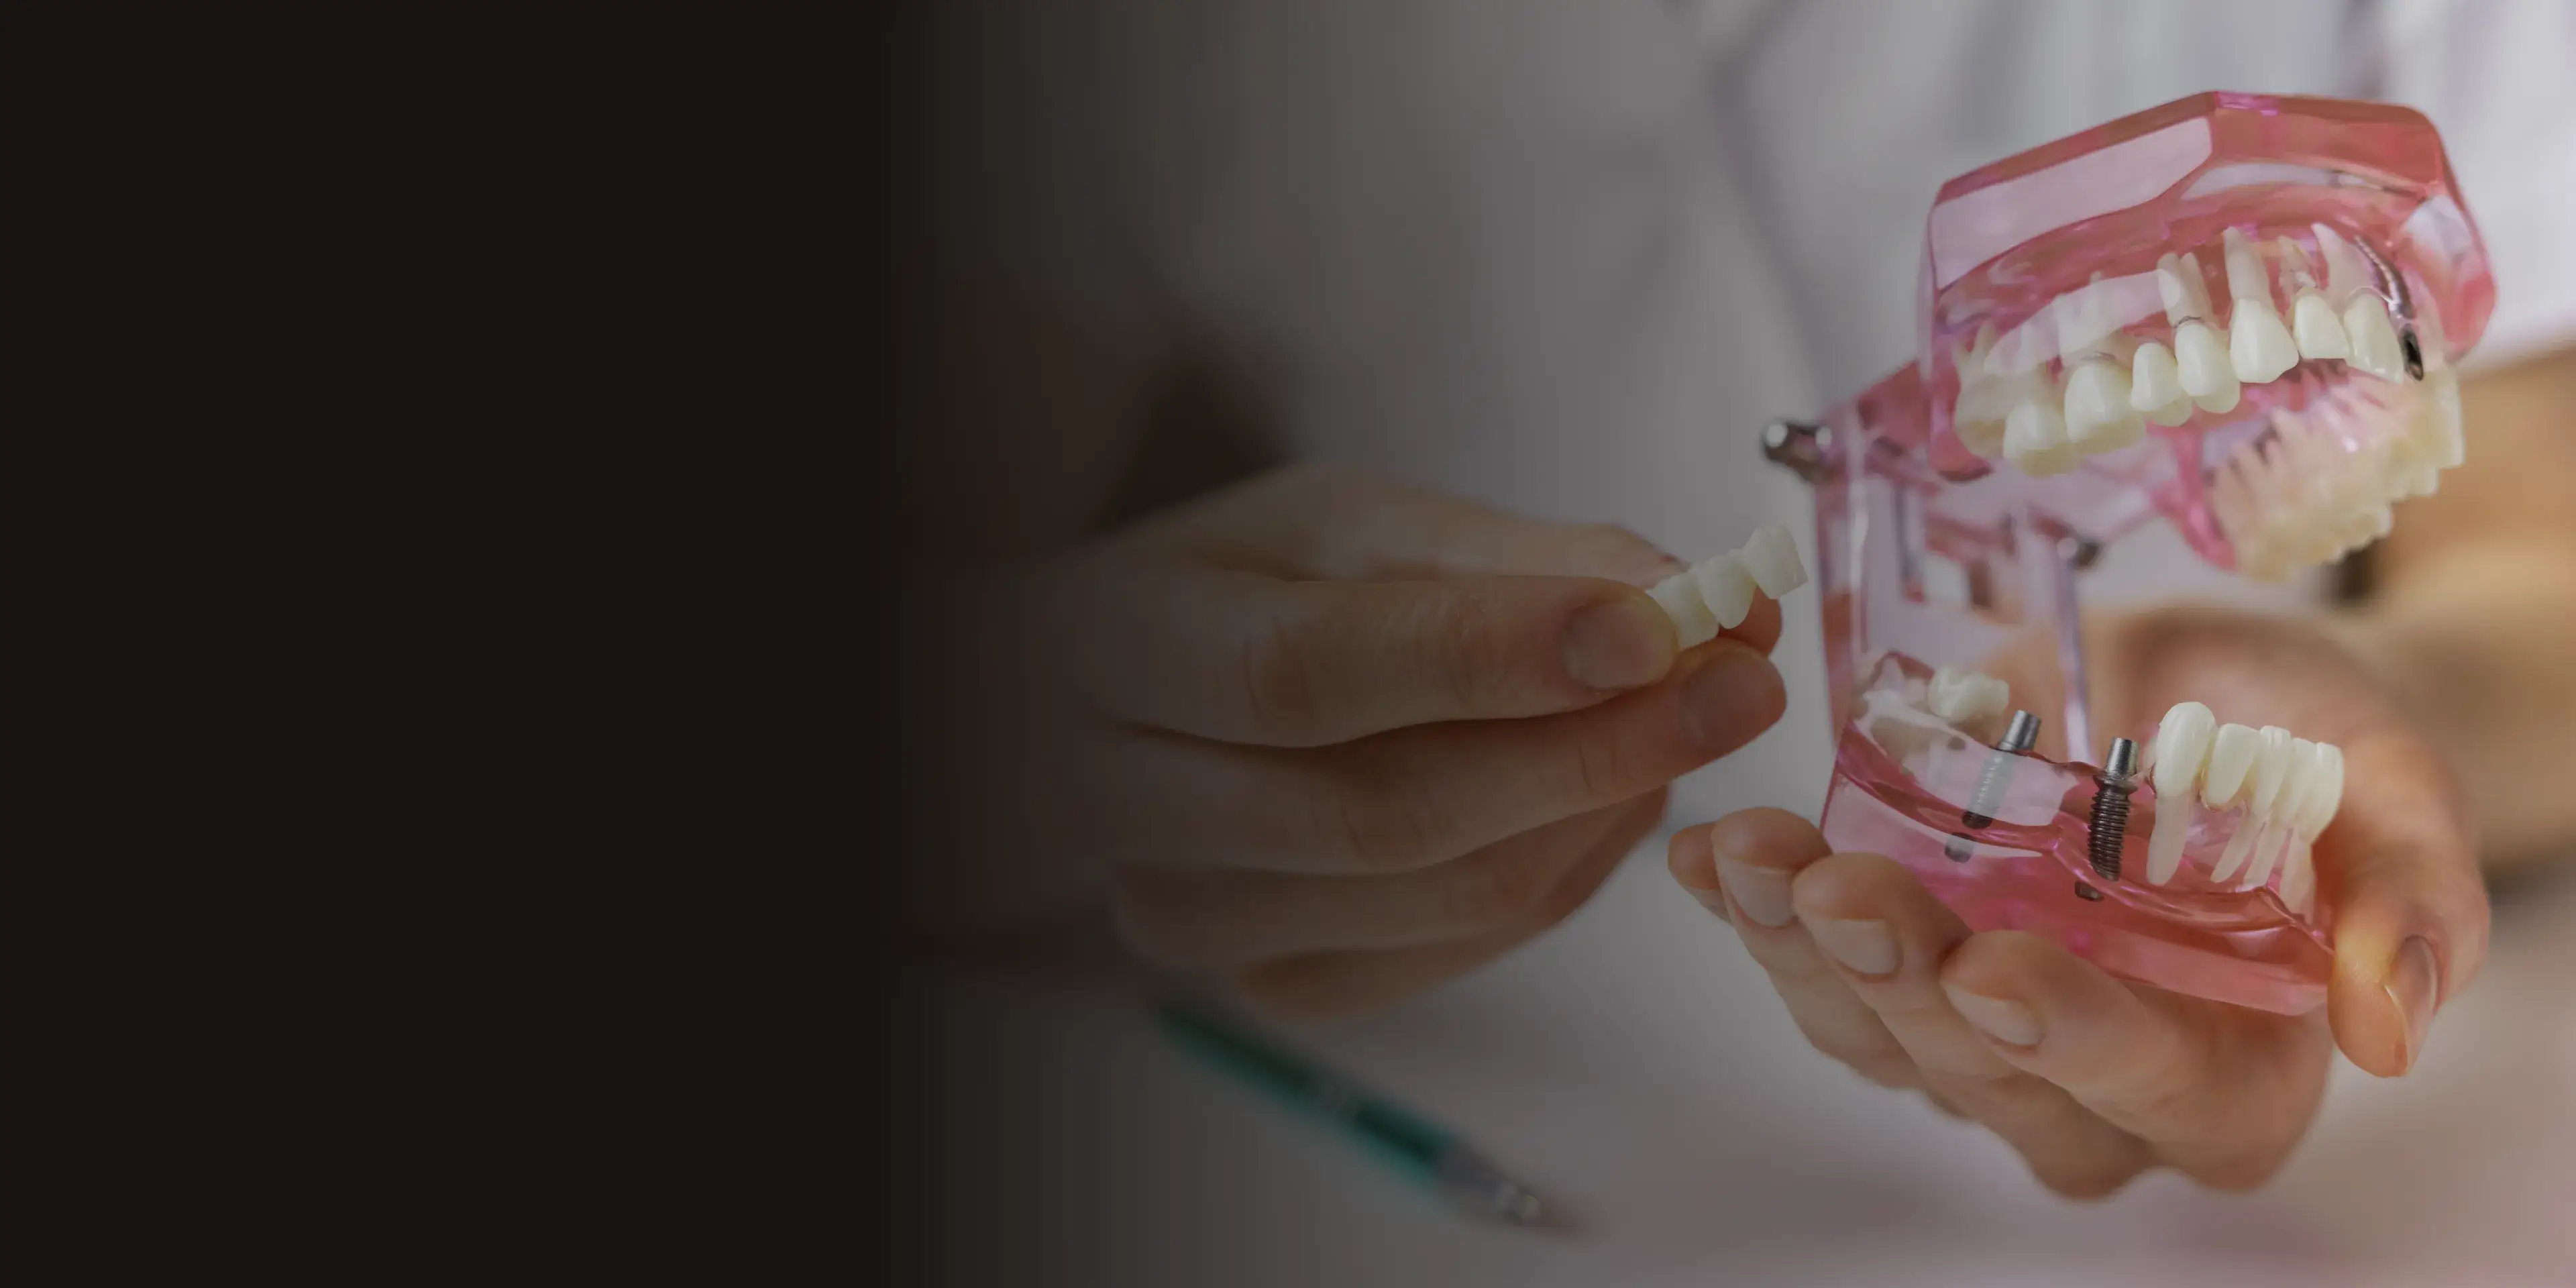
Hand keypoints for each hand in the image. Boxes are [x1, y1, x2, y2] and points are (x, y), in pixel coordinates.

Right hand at [941, 464, 1790, 1016]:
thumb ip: (1513, 562)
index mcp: (1110, 648)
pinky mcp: (1277, 987)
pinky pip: (1467, 944)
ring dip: (1600, 805)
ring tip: (1687, 709)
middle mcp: (1122, 808)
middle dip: (1592, 747)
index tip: (1659, 625)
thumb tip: (1686, 601)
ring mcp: (1198, 920)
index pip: (1306, 673)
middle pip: (1385, 811)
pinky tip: (1607, 787)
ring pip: (1447, 893)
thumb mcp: (1352, 527)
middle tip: (1743, 679)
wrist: (1146, 702)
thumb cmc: (1248, 589)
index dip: (1491, 656)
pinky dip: (1570, 862)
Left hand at [1666, 606, 2488, 1195]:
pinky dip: (1752, 910)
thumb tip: (2389, 1027)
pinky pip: (1812, 967)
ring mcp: (1979, 1038)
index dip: (2072, 1039)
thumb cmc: (2318, 748)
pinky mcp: (1897, 972)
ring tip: (1751, 855)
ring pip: (1875, 1034)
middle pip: (1985, 1074)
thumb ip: (2407, 899)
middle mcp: (2093, 1087)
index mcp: (2233, 1076)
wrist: (2215, 690)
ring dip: (1798, 949)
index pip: (2154, 1088)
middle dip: (1902, 980)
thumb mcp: (2393, 790)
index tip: (1995, 970)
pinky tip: (1711, 853)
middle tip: (1840, 887)